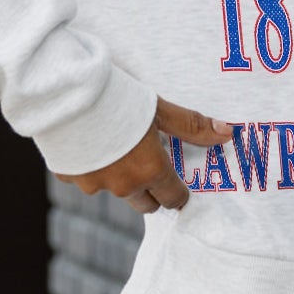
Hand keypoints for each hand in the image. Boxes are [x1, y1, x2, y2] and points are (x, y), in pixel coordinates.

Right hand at [61, 97, 233, 212]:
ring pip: (113, 190)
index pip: (173, 199)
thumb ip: (191, 125)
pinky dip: (90, 166)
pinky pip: (84, 178)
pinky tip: (88, 142)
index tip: (178, 182)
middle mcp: (123, 186)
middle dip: (150, 189)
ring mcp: (93, 185)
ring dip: (118, 177)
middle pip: (145, 203)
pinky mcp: (67, 177)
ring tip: (115, 146)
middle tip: (148, 163)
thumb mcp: (159, 108)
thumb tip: (228, 133)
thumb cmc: (117, 97)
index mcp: (151, 171)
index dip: (178, 191)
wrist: (64, 91)